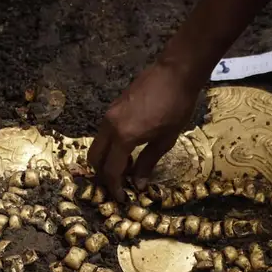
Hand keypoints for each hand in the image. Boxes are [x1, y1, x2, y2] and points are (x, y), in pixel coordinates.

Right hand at [88, 61, 199, 200]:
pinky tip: (129, 148)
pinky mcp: (113, 107)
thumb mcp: (166, 139)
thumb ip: (148, 162)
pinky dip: (111, 146)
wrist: (176, 73)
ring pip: (97, 144)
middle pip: (95, 158)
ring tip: (128, 166)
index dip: (115, 187)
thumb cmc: (176, 107)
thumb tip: (138, 184)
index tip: (121, 198)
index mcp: (123, 136)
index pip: (111, 170)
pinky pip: (104, 133)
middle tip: (119, 184)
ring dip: (107, 160)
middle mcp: (109, 126)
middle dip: (103, 175)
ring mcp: (109, 114)